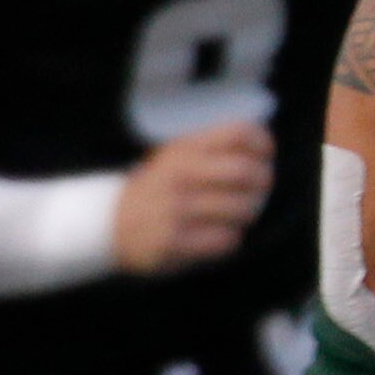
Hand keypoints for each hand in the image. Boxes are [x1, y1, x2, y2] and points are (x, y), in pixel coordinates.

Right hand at [114, 120, 271, 272]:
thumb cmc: (159, 188)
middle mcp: (180, 174)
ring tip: (233, 216)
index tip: (265, 156)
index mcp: (184, 149)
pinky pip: (226, 240)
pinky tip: (215, 235)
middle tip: (258, 191)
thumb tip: (265, 144)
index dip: (262, 143)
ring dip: (246, 215)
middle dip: (263, 183)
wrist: (109, 223)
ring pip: (242, 209)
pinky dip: (229, 239)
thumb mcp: (177, 157)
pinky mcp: (175, 241)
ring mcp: (176, 208)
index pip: (238, 133)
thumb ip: (214, 149)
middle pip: (246, 172)